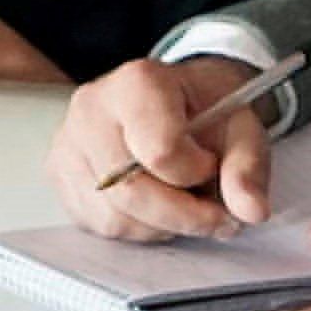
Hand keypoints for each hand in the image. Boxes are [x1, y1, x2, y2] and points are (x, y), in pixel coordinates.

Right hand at [50, 53, 270, 236]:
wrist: (178, 100)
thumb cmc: (204, 108)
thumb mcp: (240, 127)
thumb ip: (248, 165)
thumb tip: (250, 209)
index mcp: (136, 83)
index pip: (160, 152)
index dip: (195, 173)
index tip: (210, 164)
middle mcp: (91, 109)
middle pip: (132, 192)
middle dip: (181, 215)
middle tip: (211, 211)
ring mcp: (68, 144)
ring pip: (114, 217)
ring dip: (160, 225)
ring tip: (180, 199)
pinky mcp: (60, 176)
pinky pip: (98, 225)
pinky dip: (136, 227)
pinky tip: (154, 204)